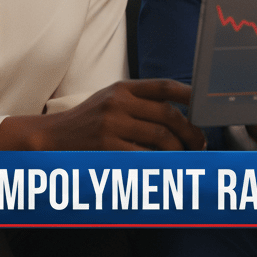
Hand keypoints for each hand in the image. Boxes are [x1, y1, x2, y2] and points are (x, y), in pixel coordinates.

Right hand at [0, 79, 206, 151]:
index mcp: (122, 88)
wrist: (49, 138)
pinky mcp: (107, 147)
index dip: (190, 95)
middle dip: (190, 131)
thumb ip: (138, 102)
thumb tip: (177, 113)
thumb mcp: (109, 101)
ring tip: (187, 157)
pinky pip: (144, 157)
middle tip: (200, 143)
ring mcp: (112, 124)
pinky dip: (160, 165)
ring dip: (181, 150)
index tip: (207, 105)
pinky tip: (168, 169)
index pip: (164, 86)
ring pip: (161, 137)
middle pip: (169, 114)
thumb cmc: (85, 122)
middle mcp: (118, 102)